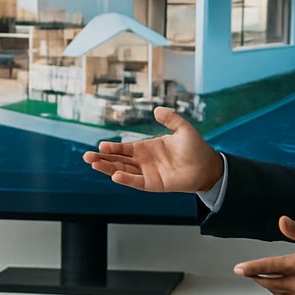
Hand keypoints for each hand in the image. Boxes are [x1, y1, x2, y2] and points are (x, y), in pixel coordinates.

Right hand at [82, 106, 223, 193]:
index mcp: (146, 148)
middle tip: (86, 157)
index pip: (124, 148)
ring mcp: (147, 173)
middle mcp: (143, 161)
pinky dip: (126, 179)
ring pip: (122, 171)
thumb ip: (170, 119)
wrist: (207, 166)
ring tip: (93, 165)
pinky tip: (115, 175)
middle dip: (102, 159)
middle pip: (118, 160)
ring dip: (108, 168)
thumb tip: (157, 109)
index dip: (112, 147)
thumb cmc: (196, 148)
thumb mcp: (183, 129)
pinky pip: (137, 182)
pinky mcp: (154, 184)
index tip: (101, 145)